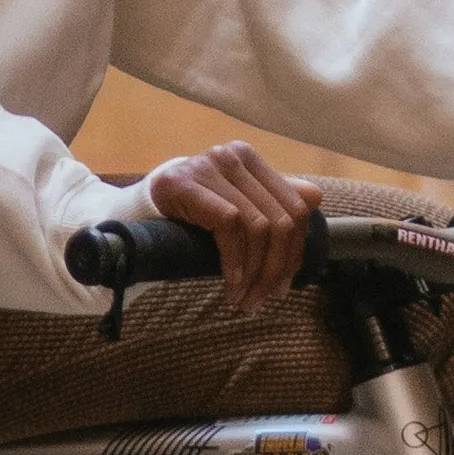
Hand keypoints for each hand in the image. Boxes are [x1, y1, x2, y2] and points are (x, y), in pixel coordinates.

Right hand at [143, 139, 323, 302]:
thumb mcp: (234, 204)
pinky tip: (231, 283)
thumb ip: (272, 200)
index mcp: (249, 158)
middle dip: (275, 269)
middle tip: (263, 299)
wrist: (137, 210)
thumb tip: (316, 197)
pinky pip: (229, 226)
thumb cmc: (191, 211)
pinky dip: (235, 261)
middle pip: (280, 220)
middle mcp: (232, 155)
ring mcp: (209, 166)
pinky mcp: (185, 183)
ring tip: (244, 298)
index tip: (282, 285)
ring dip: (254, 272)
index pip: (294, 208)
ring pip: (257, 227)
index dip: (295, 251)